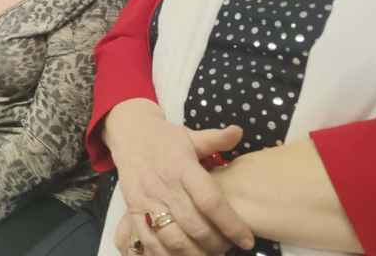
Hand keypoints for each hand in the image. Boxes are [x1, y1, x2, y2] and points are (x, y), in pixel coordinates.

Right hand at [105, 99, 252, 255]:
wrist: (128, 134)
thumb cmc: (165, 138)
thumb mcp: (190, 135)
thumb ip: (216, 139)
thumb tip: (238, 132)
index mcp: (182, 166)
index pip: (209, 200)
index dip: (231, 223)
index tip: (247, 240)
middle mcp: (164, 185)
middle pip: (194, 225)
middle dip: (216, 244)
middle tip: (229, 248)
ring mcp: (147, 200)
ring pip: (172, 238)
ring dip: (194, 253)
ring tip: (209, 253)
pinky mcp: (133, 210)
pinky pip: (148, 241)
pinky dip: (166, 255)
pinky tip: (183, 255)